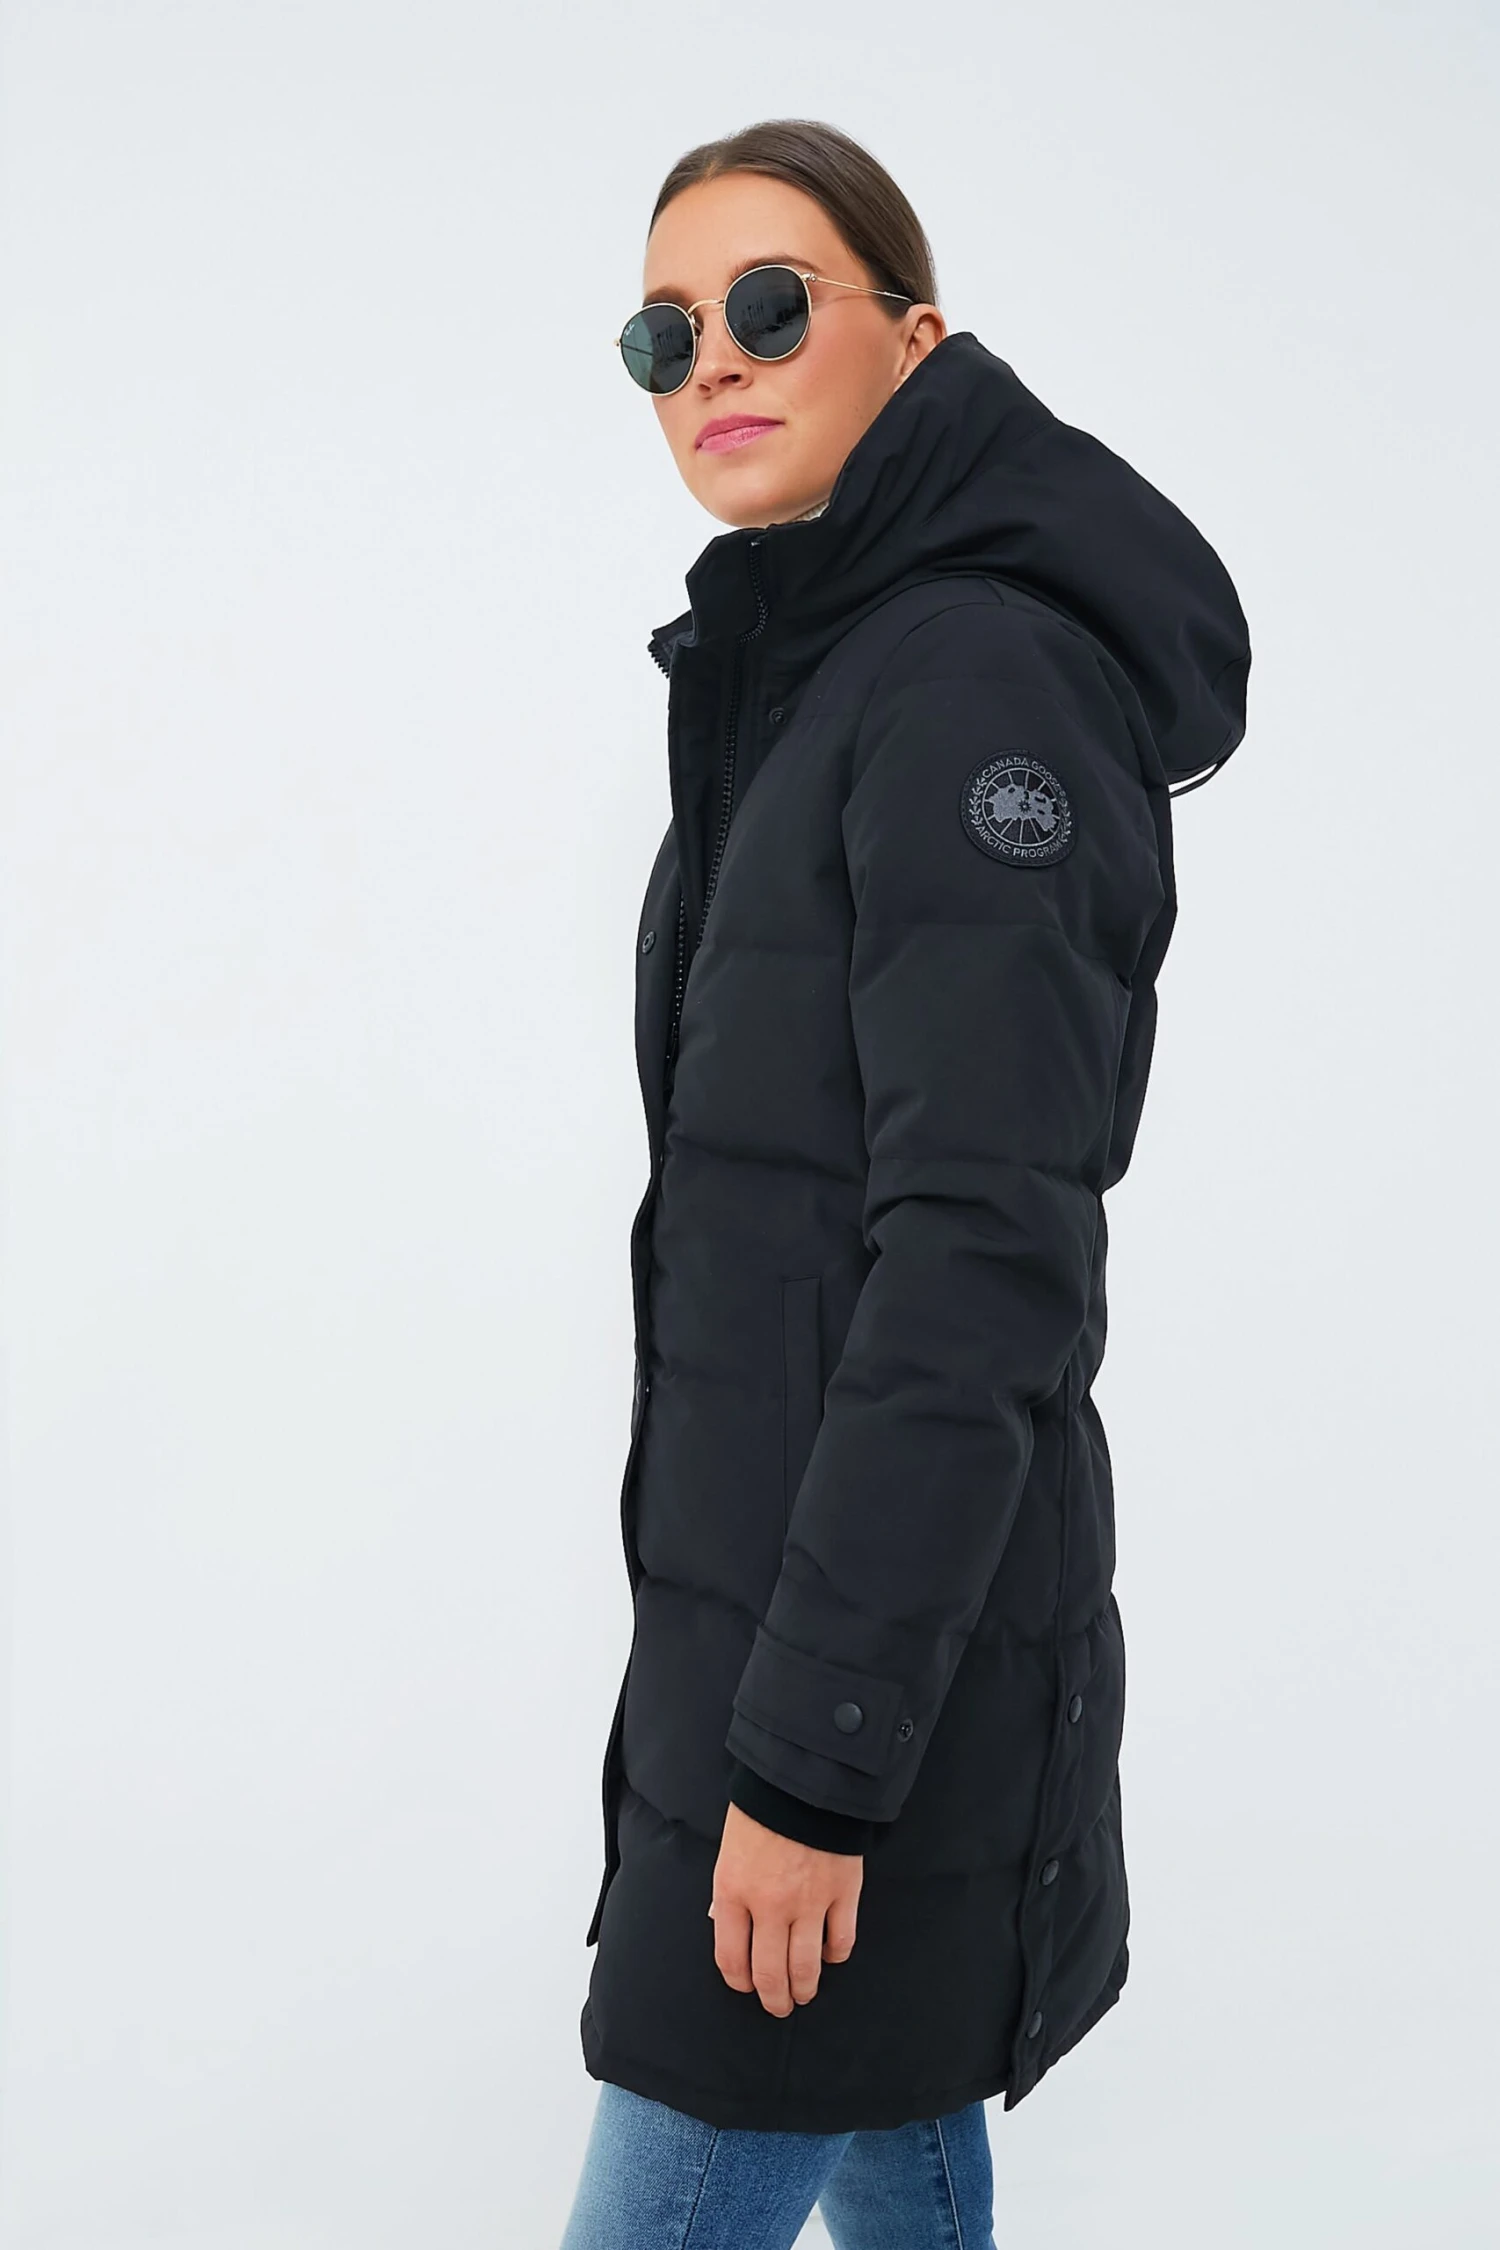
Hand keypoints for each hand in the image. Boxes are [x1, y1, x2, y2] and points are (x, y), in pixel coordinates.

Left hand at [708, 1801, 862, 2015]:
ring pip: (806, 1967)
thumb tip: (733, 1926)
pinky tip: (830, 1956)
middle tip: (778, 2006)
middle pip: (770, 1974)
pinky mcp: (844, 1892)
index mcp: (734, 1891)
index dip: (739, 1982)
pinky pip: (841, 1941)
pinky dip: (836, 1956)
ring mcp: (810, 1902)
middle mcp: (770, 1905)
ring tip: (804, 1994)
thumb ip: (732, 1892)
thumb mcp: (730, 1850)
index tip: (746, 1985)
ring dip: (804, 1989)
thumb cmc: (761, 1808)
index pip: (732, 1959)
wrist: (805, 1776)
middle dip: (774, 1999)